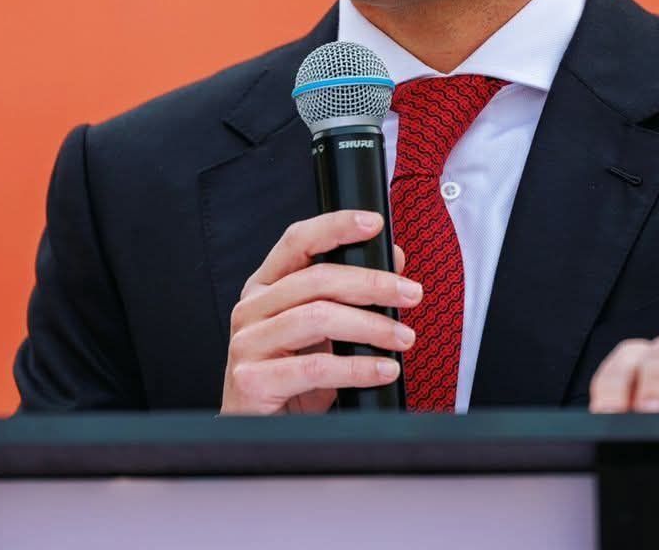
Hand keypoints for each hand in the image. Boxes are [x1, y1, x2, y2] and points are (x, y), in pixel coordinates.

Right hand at [221, 210, 420, 414]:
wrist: (261, 434)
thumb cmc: (291, 382)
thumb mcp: (323, 334)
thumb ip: (350, 296)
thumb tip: (394, 260)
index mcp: (264, 287)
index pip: (297, 241)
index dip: (335, 226)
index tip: (373, 224)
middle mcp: (251, 308)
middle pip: (316, 279)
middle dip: (372, 283)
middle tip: (411, 293)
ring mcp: (247, 343)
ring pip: (318, 318)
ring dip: (371, 326)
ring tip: (403, 338)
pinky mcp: (252, 380)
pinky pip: (316, 367)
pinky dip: (358, 368)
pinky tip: (383, 370)